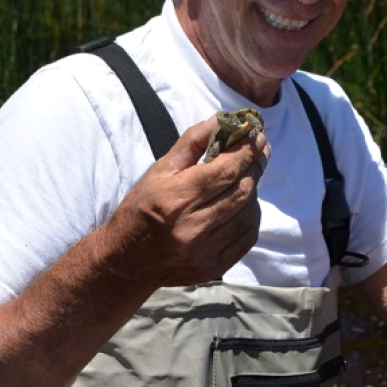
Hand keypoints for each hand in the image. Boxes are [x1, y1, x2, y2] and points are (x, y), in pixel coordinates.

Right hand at [107, 117, 269, 286]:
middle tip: (261, 149)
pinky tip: (245, 204)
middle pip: (242, 190)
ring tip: (248, 175)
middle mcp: (193, 226)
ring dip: (253, 190)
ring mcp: (205, 251)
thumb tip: (221, 119)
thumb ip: (191, 142)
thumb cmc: (141, 208)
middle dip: (256, 165)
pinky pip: (247, 237)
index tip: (258, 135)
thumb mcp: (159, 170)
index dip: (247, 151)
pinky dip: (252, 216)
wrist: (125, 261)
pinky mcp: (213, 267)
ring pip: (248, 213)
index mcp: (177, 198)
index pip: (226, 169)